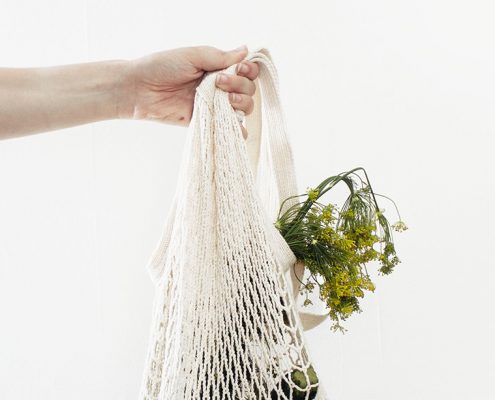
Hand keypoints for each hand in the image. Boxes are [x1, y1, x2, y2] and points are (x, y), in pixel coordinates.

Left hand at [125, 45, 259, 137]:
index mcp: (217, 68)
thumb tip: (245, 50)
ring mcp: (214, 105)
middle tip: (219, 82)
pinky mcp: (207, 121)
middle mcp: (219, 87)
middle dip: (240, 86)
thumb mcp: (192, 56)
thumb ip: (219, 56)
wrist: (140, 90)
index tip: (240, 69)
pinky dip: (238, 129)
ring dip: (241, 103)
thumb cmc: (161, 67)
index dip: (249, 70)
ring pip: (243, 108)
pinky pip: (230, 128)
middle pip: (248, 90)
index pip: (246, 71)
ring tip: (225, 100)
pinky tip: (236, 126)